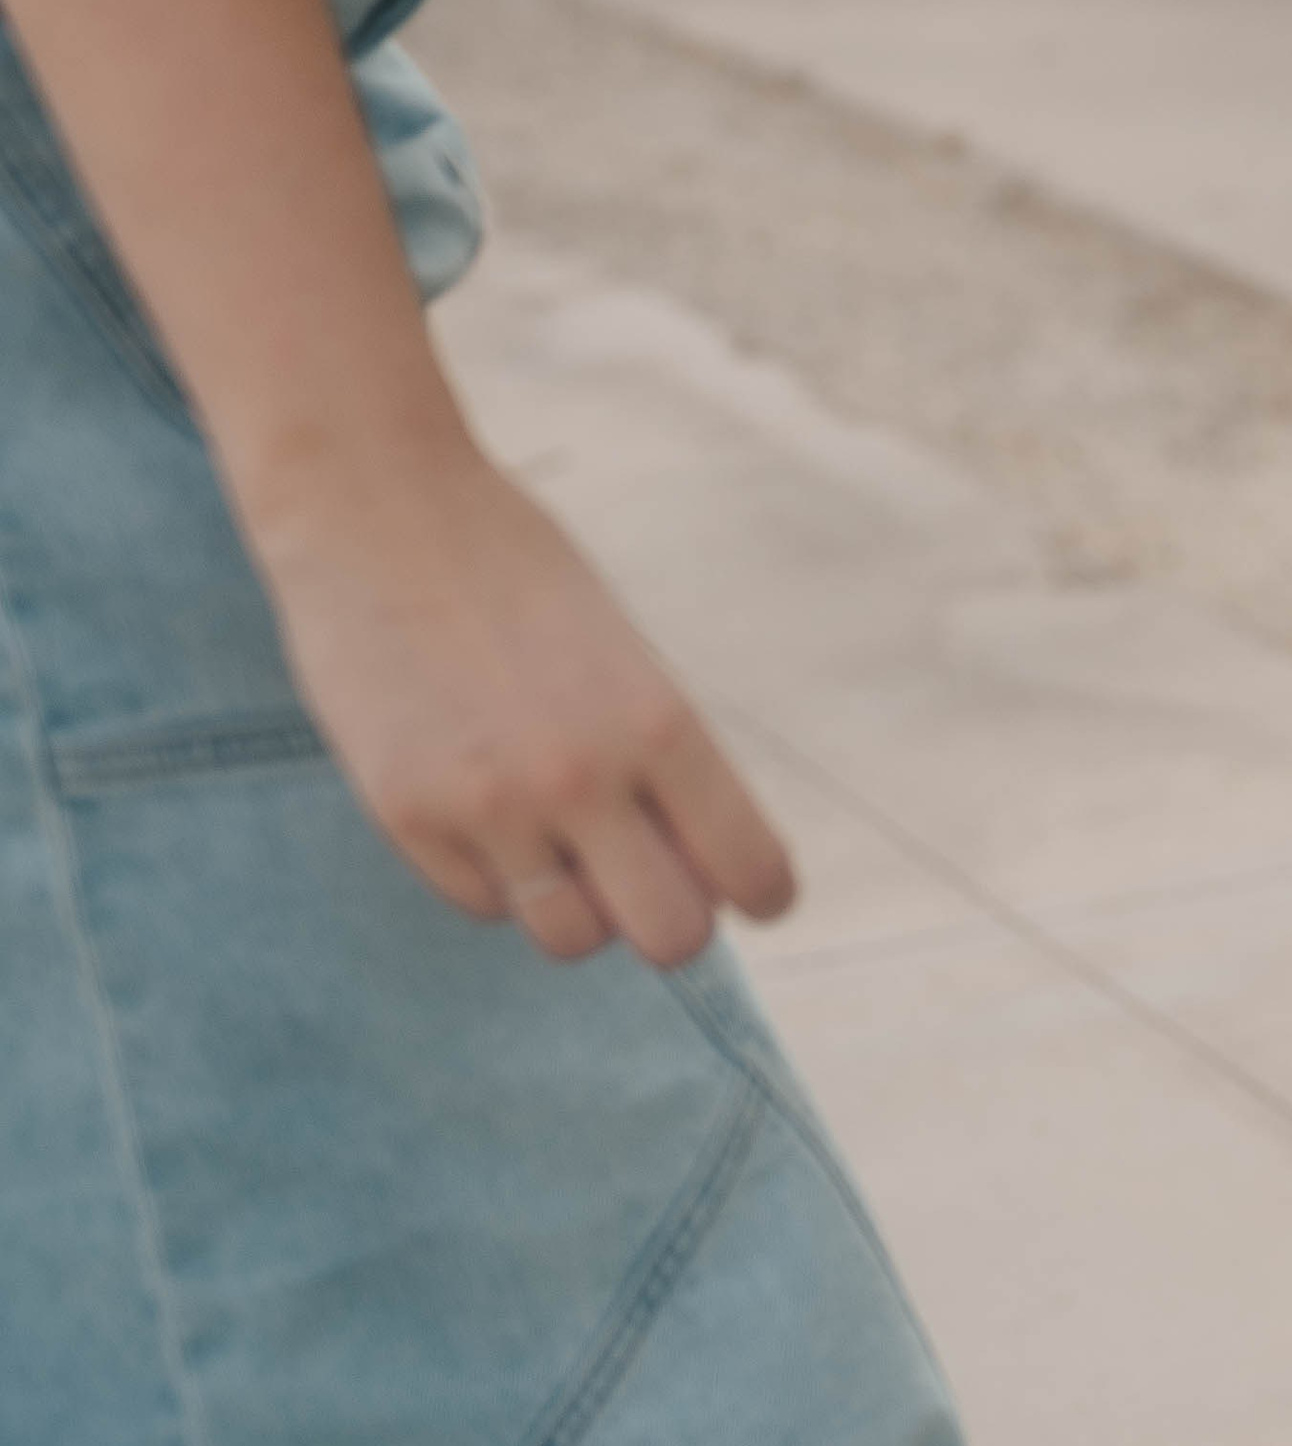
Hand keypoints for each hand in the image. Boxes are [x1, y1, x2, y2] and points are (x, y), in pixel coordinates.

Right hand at [263, 436, 796, 966]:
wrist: (377, 506)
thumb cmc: (513, 568)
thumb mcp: (617, 649)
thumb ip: (660, 758)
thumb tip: (699, 873)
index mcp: (658, 720)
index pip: (749, 868)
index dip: (760, 892)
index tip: (751, 892)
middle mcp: (580, 775)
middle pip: (671, 938)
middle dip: (670, 920)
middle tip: (648, 876)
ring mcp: (488, 806)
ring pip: (571, 940)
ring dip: (578, 905)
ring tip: (556, 834)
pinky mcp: (405, 820)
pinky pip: (482, 905)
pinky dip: (495, 877)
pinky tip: (478, 803)